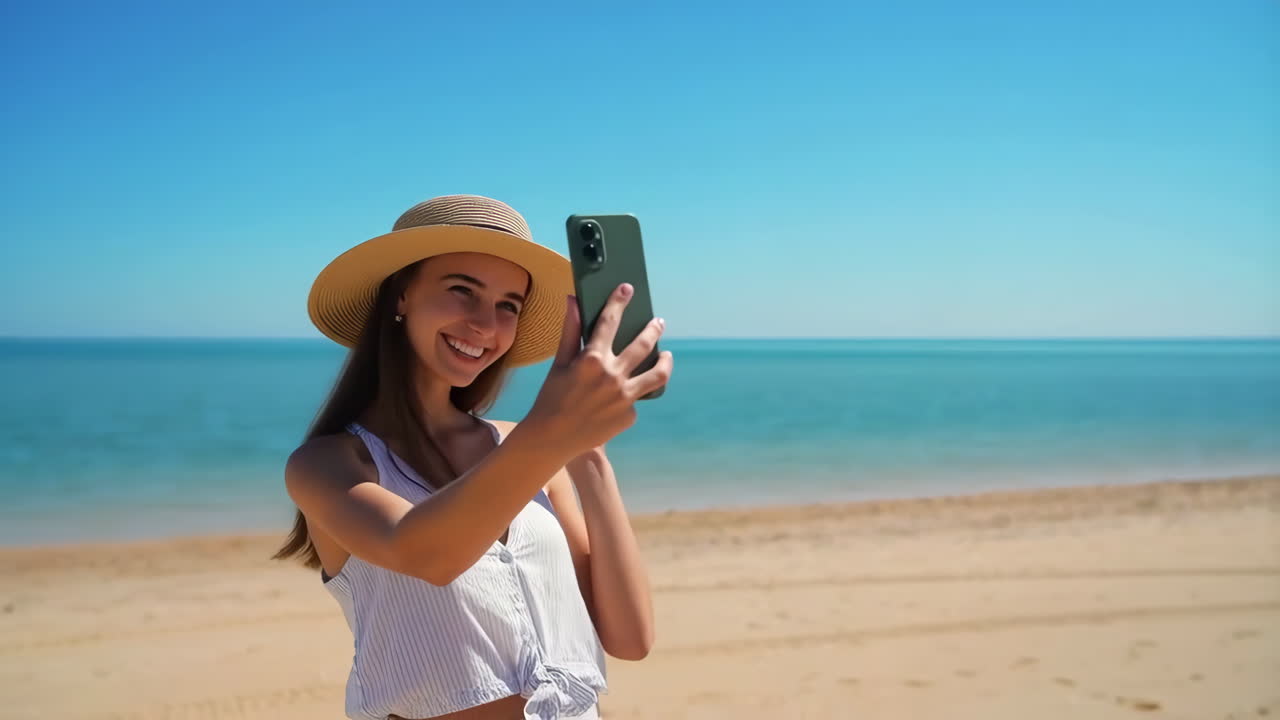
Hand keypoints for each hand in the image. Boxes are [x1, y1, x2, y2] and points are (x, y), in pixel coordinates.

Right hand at [523, 284, 672, 460]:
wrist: (552, 439)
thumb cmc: (552, 397)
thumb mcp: (559, 363)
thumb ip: (570, 331)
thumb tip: (572, 300)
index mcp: (592, 359)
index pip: (609, 321)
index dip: (618, 302)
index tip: (627, 289)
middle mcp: (613, 376)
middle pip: (643, 344)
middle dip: (653, 329)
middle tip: (659, 322)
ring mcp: (625, 397)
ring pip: (657, 374)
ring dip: (665, 360)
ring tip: (666, 354)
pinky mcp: (630, 415)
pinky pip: (637, 398)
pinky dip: (632, 393)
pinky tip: (624, 394)